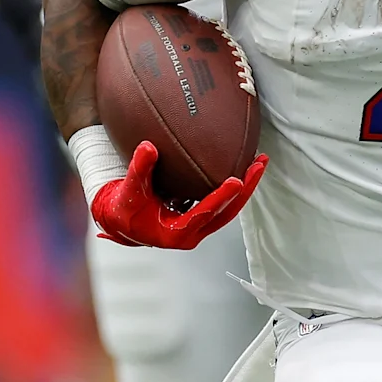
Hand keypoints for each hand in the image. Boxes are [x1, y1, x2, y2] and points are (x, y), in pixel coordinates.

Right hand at [90, 141, 265, 249]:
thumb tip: (148, 146)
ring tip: (259, 162)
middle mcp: (193, 234)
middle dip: (245, 189)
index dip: (220, 198)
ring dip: (245, 187)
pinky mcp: (202, 219)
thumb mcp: (129, 191)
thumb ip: (139, 170)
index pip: (204, 214)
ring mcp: (200, 228)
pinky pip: (223, 203)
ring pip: (229, 208)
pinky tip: (242, 167)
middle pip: (227, 212)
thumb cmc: (124, 210)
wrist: (122, 222)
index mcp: (177, 233)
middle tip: (258, 165)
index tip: (236, 181)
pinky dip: (233, 187)